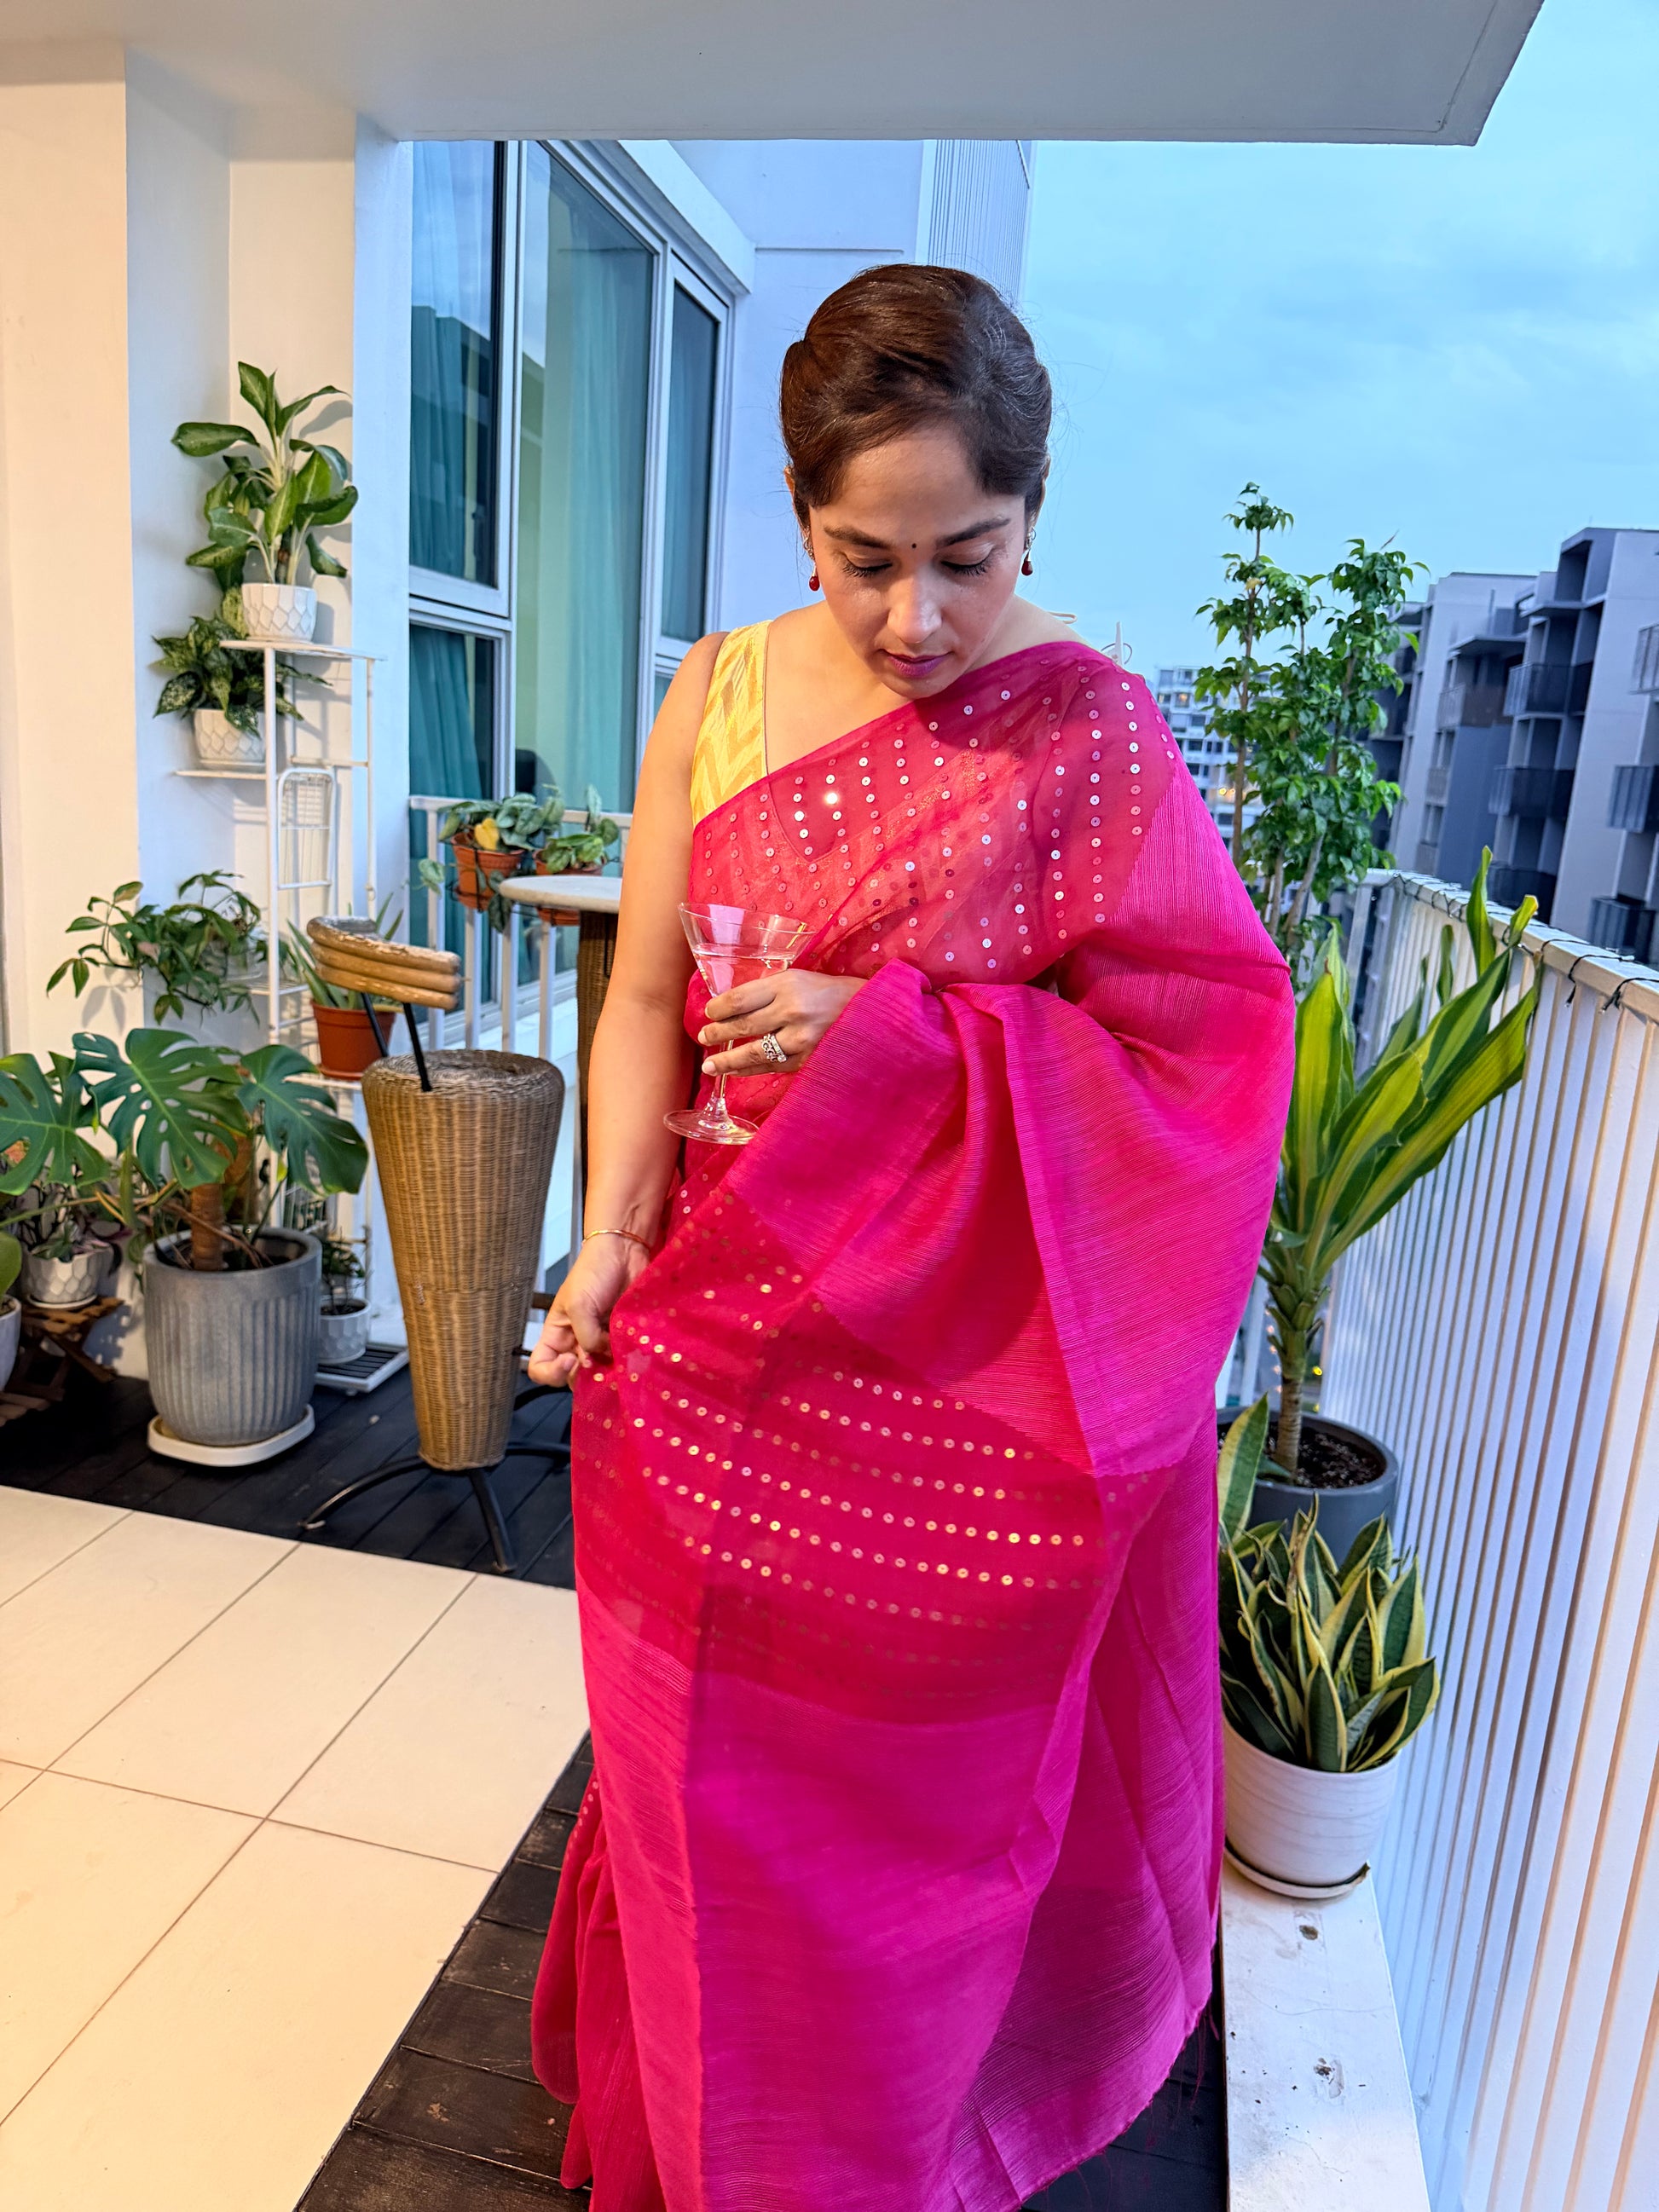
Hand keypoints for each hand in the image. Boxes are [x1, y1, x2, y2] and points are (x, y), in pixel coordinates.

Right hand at [528, 1233, 650, 1385]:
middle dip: (585, 1374)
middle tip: (598, 1359)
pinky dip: (626, 1359)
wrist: (625, 1253)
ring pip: (600, 1374)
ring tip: (617, 1352)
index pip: (539, 1367)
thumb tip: (598, 1358)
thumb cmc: (594, 1271)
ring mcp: (601, 1343)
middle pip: (572, 1378)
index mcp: (556, 1335)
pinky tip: (630, 1347)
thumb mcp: (578, 1304)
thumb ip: (584, 1336)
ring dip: (609, 1369)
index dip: (550, 1373)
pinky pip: (622, 1361)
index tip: (569, 1360)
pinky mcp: (622, 1340)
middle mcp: (576, 1344)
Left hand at [698, 969, 863, 1075]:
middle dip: (717, 1033)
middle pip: (743, 1025)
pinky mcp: (807, 1059)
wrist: (869, 1012)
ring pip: (753, 1052)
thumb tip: (731, 1006)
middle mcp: (792, 1010)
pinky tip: (736, 1070)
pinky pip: (771, 1066)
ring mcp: (800, 1038)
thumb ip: (768, 990)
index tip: (708, 1013)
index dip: (718, 1009)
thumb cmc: (829, 992)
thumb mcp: (799, 978)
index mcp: (787, 984)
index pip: (740, 999)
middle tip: (703, 1037)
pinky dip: (749, 1069)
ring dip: (727, 1060)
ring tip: (709, 1065)